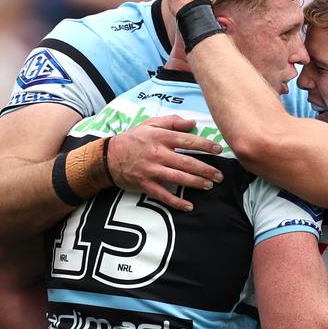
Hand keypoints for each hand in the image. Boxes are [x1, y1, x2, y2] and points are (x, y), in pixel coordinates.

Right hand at [107, 115, 223, 210]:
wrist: (108, 157)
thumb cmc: (133, 139)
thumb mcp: (150, 124)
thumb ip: (172, 122)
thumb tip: (192, 122)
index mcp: (160, 137)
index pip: (187, 140)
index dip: (205, 145)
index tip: (218, 149)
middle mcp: (157, 154)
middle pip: (186, 162)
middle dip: (205, 169)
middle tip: (219, 175)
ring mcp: (151, 170)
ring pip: (178, 178)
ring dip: (196, 183)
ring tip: (209, 185)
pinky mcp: (145, 184)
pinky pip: (163, 195)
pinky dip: (176, 202)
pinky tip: (189, 206)